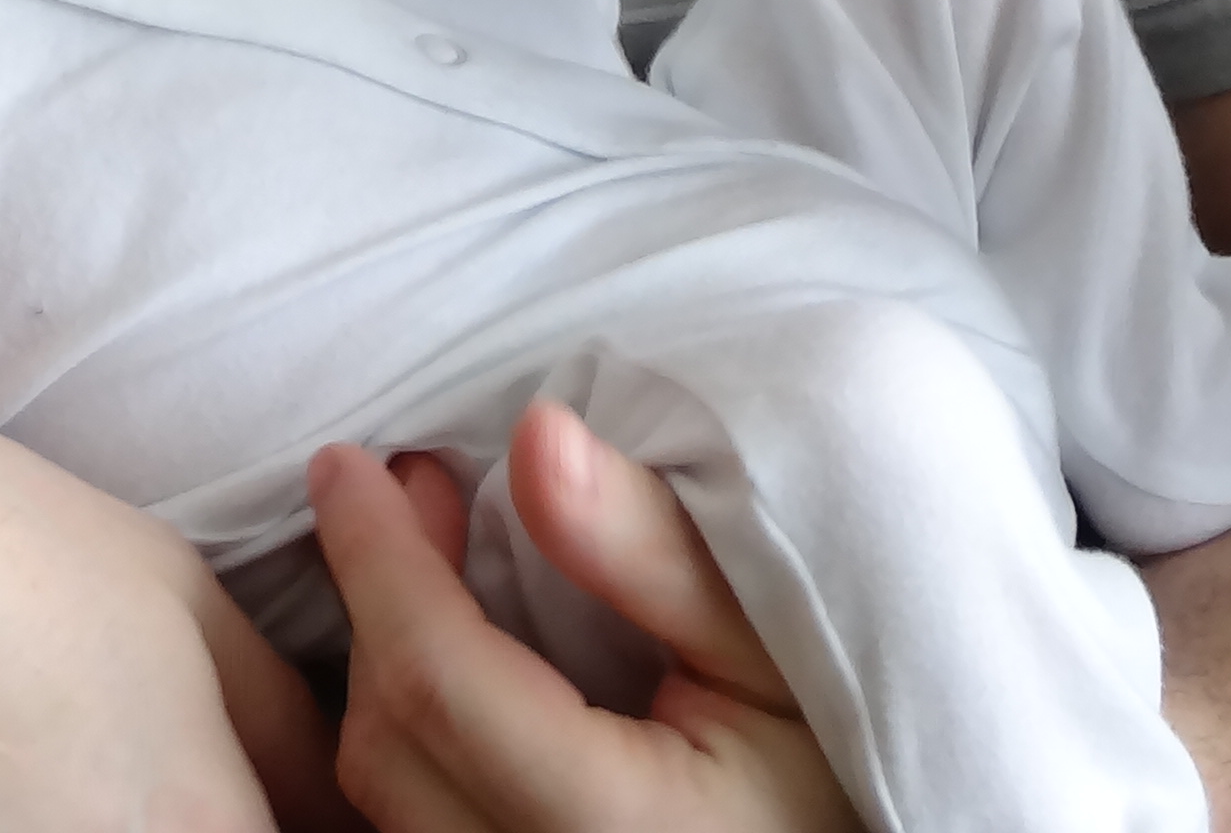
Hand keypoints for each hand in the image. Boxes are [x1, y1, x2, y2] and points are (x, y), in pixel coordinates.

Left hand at [315, 404, 849, 832]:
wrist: (885, 821)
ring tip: (430, 554)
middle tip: (415, 483)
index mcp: (608, 828)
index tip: (345, 465)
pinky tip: (452, 653)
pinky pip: (419, 819)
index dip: (377, 562)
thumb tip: (535, 437)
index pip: (437, 684)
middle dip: (378, 601)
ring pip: (384, 798)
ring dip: (386, 665)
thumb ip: (651, 547)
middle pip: (390, 745)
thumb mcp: (777, 631)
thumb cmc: (851, 731)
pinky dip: (413, 728)